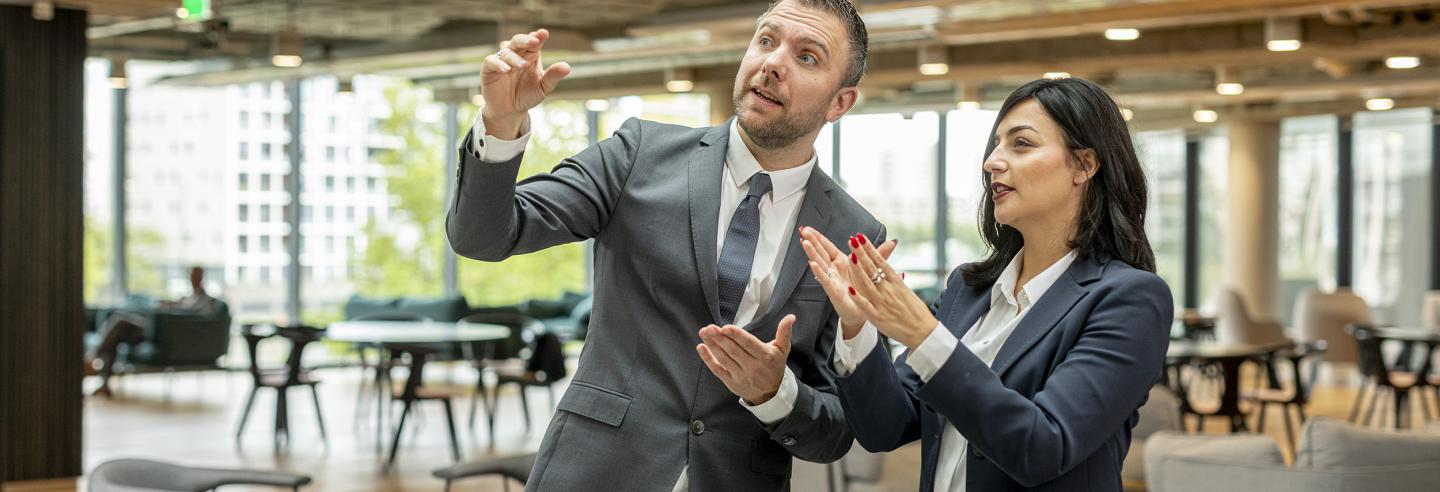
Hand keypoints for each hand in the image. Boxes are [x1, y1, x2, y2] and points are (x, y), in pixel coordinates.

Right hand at [480, 29, 571, 138]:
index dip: (538, 37)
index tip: (544, 34)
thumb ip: (553, 77)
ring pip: (507, 52)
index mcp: (530, 56)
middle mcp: (516, 55)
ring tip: (524, 66)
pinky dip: (498, 64)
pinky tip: (506, 69)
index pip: (534, 42)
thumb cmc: (527, 95)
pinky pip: (491, 62)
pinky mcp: (489, 70)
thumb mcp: (543, 88)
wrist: (510, 111)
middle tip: (535, 41)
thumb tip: (567, 67)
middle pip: (519, 41)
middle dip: (526, 39)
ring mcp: (502, 61)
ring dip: (516, 58)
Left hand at [695, 315, 795, 404]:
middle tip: (709, 327)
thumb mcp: (782, 349)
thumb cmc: (774, 366)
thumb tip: (790, 317)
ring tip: (704, 332)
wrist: (770, 393)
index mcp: (765, 356)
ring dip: (712, 345)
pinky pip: (718, 369)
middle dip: (720, 338)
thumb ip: (784, 332)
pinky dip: (708, 359)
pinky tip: (701, 348)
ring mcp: (740, 375)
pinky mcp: (731, 382)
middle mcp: (752, 367)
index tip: (725, 327)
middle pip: (734, 350)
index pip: (749, 344)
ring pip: (724, 358)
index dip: (736, 335)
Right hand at [798, 227, 895, 339]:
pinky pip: (825, 280)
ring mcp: (832, 279)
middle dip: (811, 241)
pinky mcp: (833, 291)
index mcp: (843, 262)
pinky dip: (819, 272)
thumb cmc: (866, 290)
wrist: (866, 311)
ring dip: (812, 253)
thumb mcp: (874, 269)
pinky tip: (812, 264)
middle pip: (821, 252)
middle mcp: (835, 269)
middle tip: (802, 230)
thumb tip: (892, 242)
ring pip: (820, 263)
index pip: (827, 247)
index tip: (808, 228)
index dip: (818, 237)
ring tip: (804, 242)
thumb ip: (879, 254)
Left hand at [845, 233, 936, 348]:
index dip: (870, 249)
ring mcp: (883, 303)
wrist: (923, 332)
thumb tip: (893, 272)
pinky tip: (849, 288)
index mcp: (896, 283)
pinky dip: (858, 297)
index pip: (880, 262)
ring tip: (850, 256)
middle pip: (872, 269)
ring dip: (858, 269)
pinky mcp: (878, 317)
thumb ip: (897, 282)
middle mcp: (889, 290)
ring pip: (867, 283)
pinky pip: (866, 306)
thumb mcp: (907, 293)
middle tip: (852, 240)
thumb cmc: (916, 312)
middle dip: (861, 253)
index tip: (861, 238)